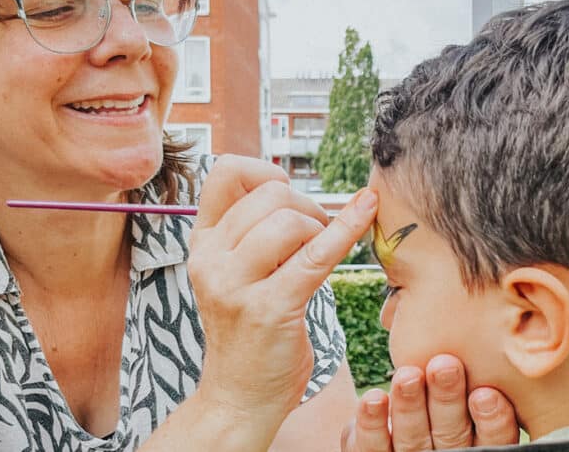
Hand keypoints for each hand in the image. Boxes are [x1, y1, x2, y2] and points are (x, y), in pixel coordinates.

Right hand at [188, 155, 377, 443]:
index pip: (225, 172)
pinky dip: (347, 228)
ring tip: (320, 252)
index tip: (289, 195)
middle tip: (317, 234)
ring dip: (320, 227)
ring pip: (290, 220)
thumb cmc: (249, 329)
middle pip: (270, 195)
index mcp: (202, 243)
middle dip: (307, 206)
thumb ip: (249, 230)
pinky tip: (367, 211)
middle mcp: (209, 258)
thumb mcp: (233, 273)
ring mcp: (234, 284)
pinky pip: (317, 253)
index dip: (266, 172)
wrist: (240, 395)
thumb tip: (289, 186)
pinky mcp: (269, 308)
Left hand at [341, 354, 518, 450]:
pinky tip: (373, 398)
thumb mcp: (466, 386)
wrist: (395, 431)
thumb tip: (472, 314)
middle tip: (444, 366)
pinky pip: (373, 446)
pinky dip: (372, 423)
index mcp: (477, 442)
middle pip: (452, 436)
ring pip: (413, 440)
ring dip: (410, 406)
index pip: (493, 439)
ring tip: (406, 376)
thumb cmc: (441, 396)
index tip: (486, 392)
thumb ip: (471, 366)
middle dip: (447, 400)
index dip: (493, 420)